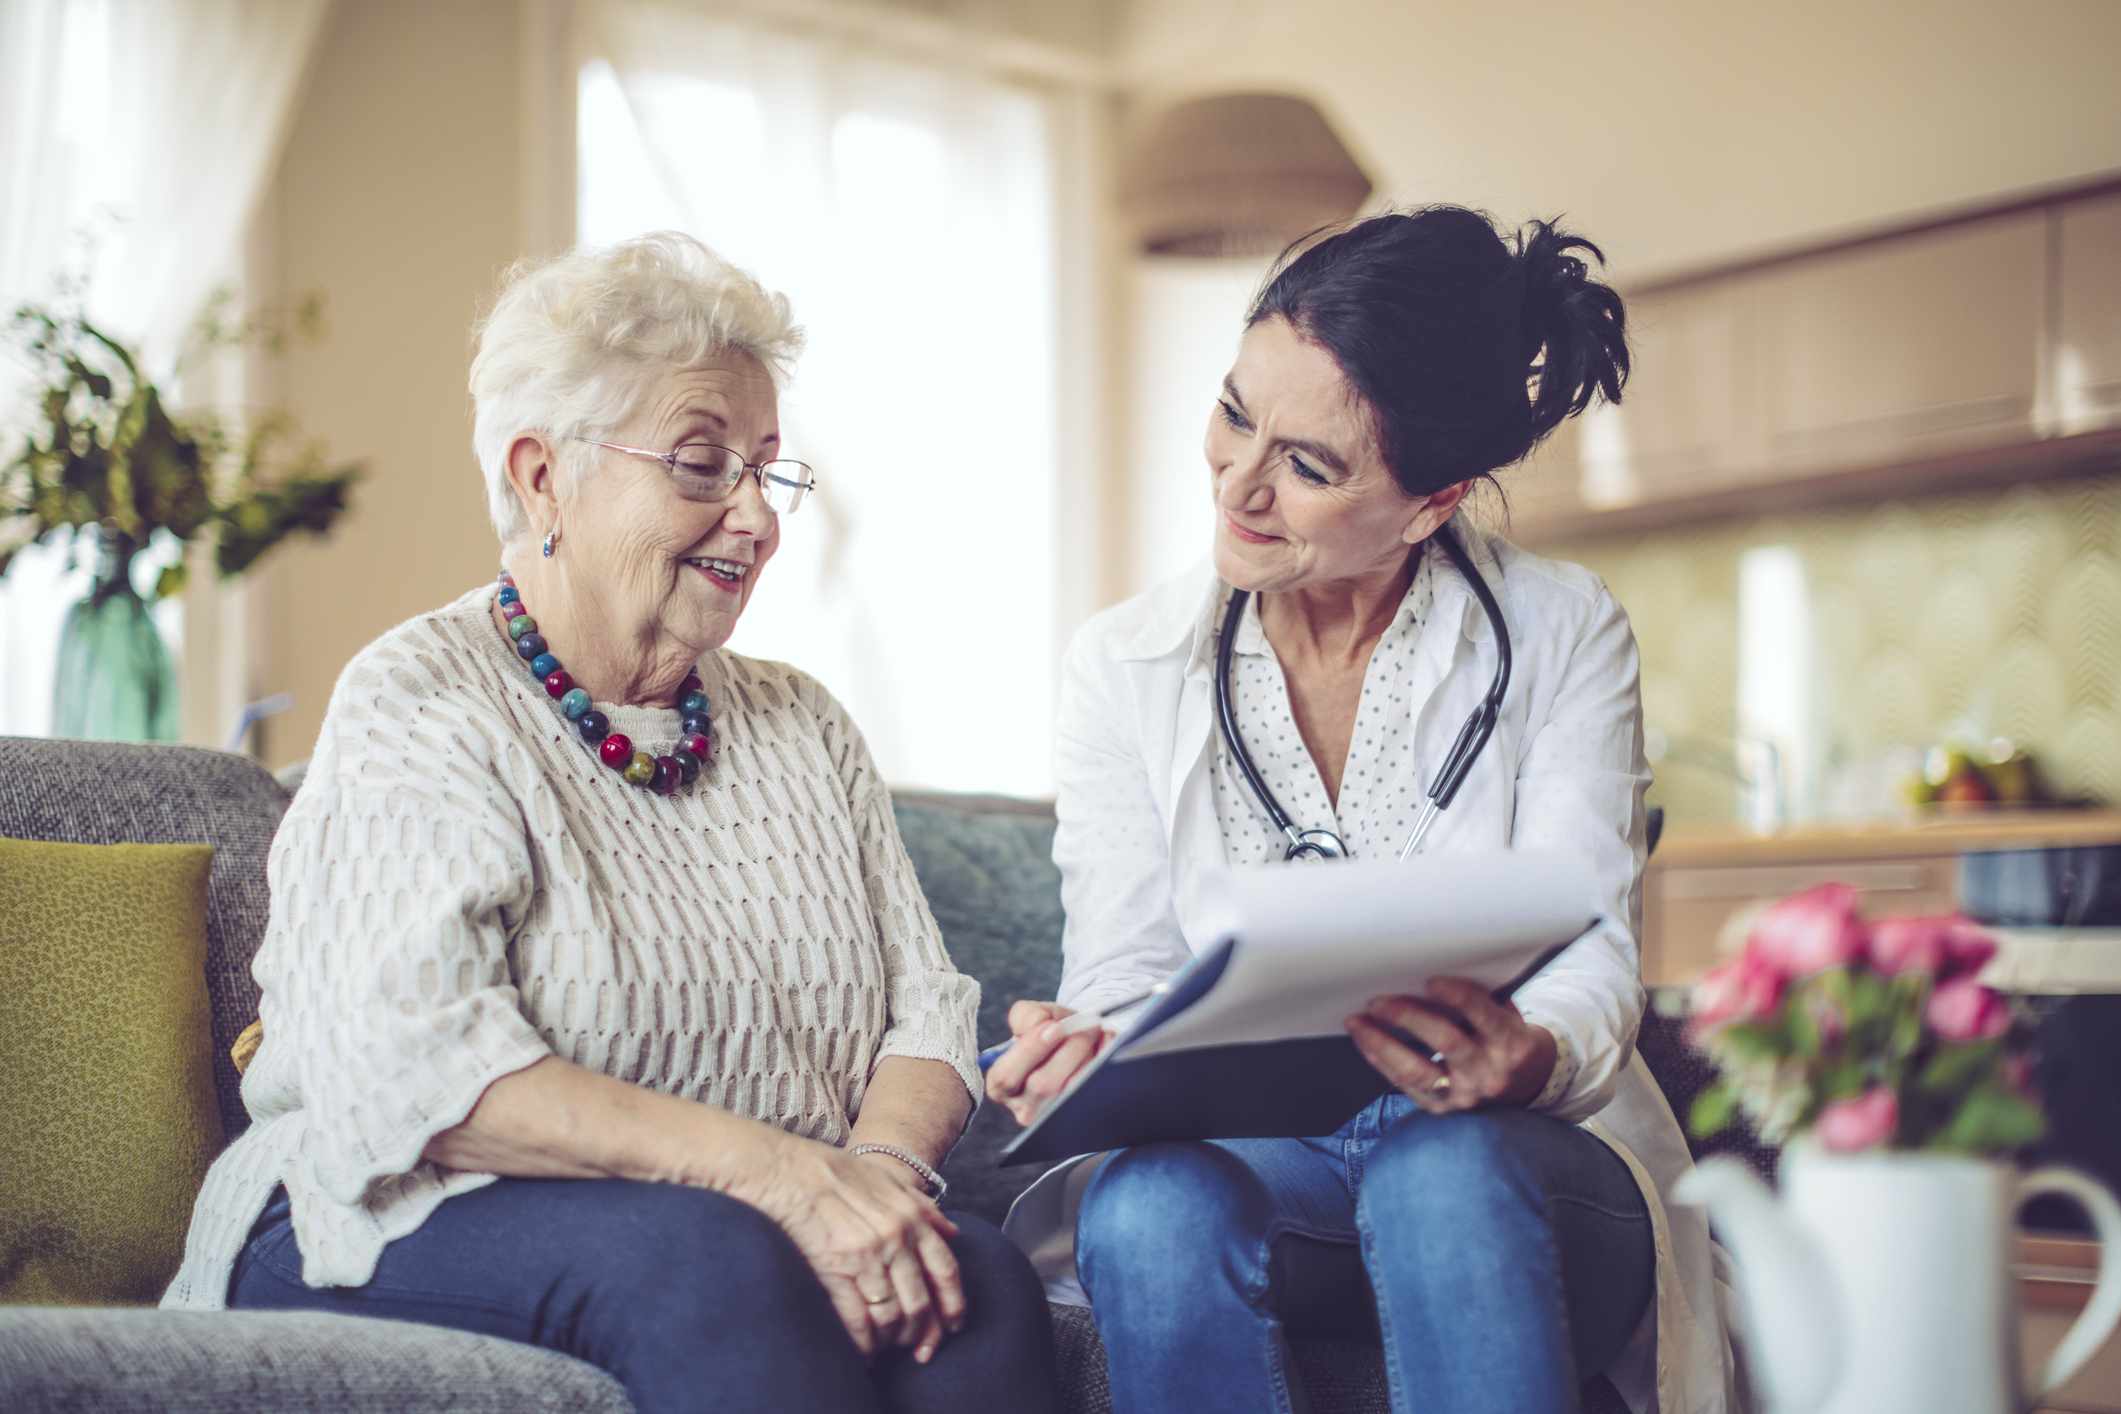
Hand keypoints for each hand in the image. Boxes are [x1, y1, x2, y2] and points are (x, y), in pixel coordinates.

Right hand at [852, 1149, 952, 1362]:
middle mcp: (896, 1240)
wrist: (789, 1172)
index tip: (953, 1326)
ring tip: (887, 1348)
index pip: (946, 1270)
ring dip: (892, 1340)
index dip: (953, 1304)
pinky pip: (858, 1321)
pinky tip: (864, 1351)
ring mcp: (867, 1257)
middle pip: (921, 1303)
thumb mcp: (889, 1181)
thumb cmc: (836, 1174)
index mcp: (912, 1218)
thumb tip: (952, 1232)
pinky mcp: (836, 1271)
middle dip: (922, 1333)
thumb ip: (923, 1207)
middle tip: (919, 1349)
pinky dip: (864, 1344)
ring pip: (892, 1317)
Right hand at [985, 1000, 1112, 1125]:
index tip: (1052, 1026)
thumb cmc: (1048, 1030)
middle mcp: (1024, 1108)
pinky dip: (1105, 1062)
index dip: (1030, 1050)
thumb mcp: (1030, 1016)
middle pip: (1043, 1085)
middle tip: (1083, 1026)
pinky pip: (1097, 1093)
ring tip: (1094, 1031)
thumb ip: (1025, 1016)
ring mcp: (1053, 1116)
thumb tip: (1039, 1025)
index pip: (1007, 1077)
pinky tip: (1108, 1042)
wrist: (1075, 1042)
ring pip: (1072, 1090)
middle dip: (1067, 1050)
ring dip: (1087, 1055)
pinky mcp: (1081, 1115)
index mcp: (1000, 1086)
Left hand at [1345, 977, 1556, 1113]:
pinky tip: (1366, 1042)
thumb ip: (1478, 999)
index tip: (1430, 980)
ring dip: (1382, 1044)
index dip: (1457, 996)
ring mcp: (1466, 1095)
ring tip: (1357, 1022)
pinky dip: (1382, 1062)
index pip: (1483, 1016)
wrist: (1528, 1084)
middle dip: (1408, 1018)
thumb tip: (1430, 973)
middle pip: (1446, 1042)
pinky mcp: (1444, 1108)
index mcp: (1511, 1043)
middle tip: (1378, 1001)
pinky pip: (1407, 1086)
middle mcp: (1489, 1072)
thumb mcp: (1506, 1015)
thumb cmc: (1509, 1037)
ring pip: (1418, 1071)